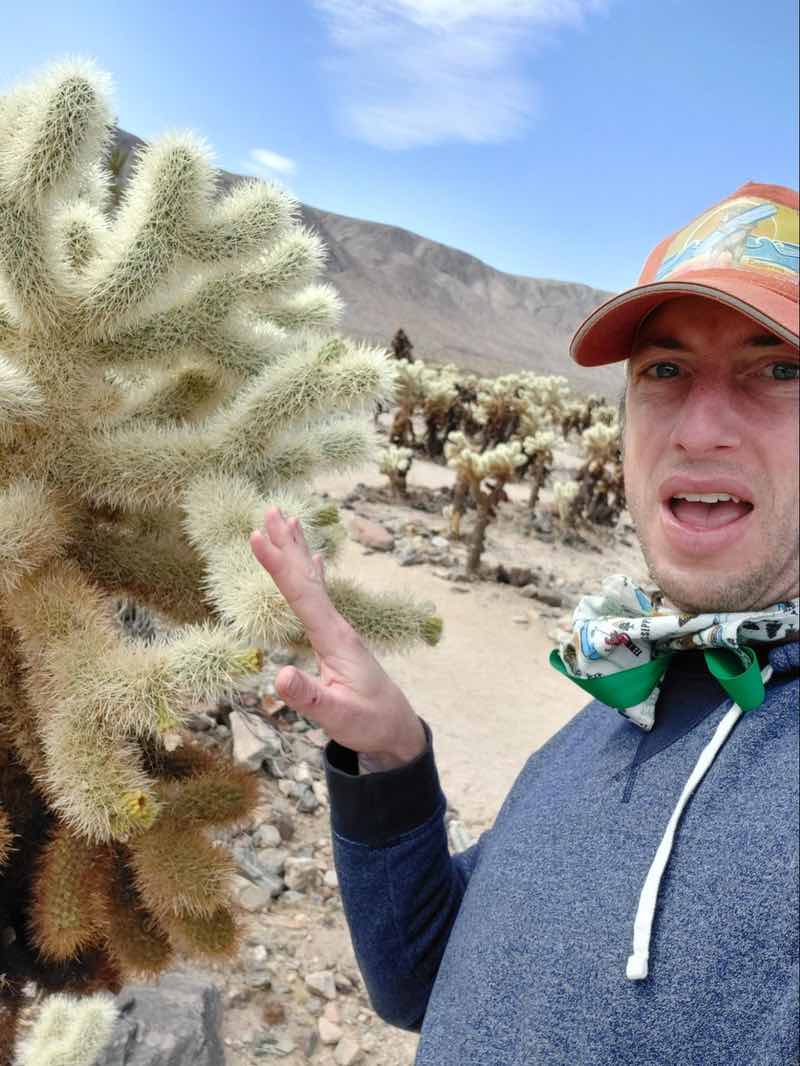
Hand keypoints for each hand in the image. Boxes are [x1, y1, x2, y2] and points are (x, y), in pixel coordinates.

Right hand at [249, 508, 426, 769]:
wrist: (396, 729)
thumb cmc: (368, 723)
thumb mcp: (337, 717)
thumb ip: (309, 697)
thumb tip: (280, 675)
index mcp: (334, 639)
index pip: (301, 594)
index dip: (278, 565)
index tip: (257, 535)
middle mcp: (337, 626)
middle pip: (308, 577)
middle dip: (288, 544)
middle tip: (272, 509)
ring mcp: (339, 630)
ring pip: (314, 582)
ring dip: (299, 551)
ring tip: (288, 520)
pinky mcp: (338, 638)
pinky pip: (319, 595)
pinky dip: (311, 573)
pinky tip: (313, 559)